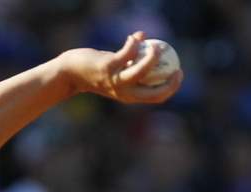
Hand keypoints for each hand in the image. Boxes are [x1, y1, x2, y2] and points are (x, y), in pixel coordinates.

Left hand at [61, 32, 182, 104]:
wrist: (72, 72)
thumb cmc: (96, 71)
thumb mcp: (117, 71)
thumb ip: (132, 64)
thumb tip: (149, 48)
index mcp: (129, 96)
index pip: (156, 97)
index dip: (171, 87)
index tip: (178, 73)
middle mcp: (124, 92)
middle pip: (154, 93)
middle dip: (169, 82)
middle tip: (176, 65)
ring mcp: (116, 81)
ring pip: (141, 72)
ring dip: (152, 58)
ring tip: (156, 46)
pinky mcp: (108, 67)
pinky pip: (127, 54)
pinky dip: (134, 43)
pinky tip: (138, 36)